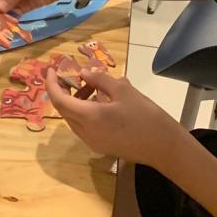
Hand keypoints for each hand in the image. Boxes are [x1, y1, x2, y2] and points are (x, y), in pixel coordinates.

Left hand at [46, 67, 185, 168]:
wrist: (164, 146)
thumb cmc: (145, 115)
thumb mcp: (123, 90)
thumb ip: (100, 81)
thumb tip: (84, 74)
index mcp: (89, 117)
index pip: (59, 100)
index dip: (52, 84)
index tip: (52, 69)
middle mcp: (85, 132)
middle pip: (64, 110)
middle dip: (63, 91)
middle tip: (70, 74)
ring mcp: (92, 142)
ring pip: (73, 118)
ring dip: (75, 101)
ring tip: (90, 85)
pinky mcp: (100, 146)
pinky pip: (83, 126)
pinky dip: (84, 111)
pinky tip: (99, 100)